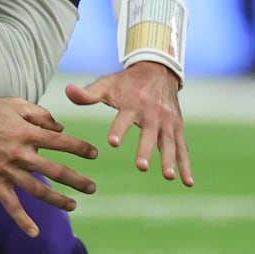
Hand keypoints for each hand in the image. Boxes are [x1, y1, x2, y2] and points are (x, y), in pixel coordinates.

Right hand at [0, 93, 97, 236]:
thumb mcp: (15, 103)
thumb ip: (40, 114)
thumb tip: (60, 128)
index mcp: (26, 132)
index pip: (61, 142)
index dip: (80, 148)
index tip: (93, 154)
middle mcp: (19, 153)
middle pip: (55, 170)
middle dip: (76, 180)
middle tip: (91, 187)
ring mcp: (7, 169)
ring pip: (37, 189)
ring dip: (58, 200)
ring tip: (73, 205)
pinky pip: (10, 204)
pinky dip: (22, 220)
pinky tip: (34, 232)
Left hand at [66, 61, 192, 186]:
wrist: (158, 71)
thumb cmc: (127, 83)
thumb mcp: (107, 84)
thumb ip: (87, 93)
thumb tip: (67, 90)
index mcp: (133, 104)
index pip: (123, 118)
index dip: (118, 129)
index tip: (112, 142)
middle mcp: (152, 113)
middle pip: (149, 134)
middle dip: (146, 149)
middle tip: (141, 167)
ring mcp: (167, 122)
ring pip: (169, 143)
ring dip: (170, 160)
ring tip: (168, 176)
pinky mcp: (177, 128)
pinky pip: (182, 148)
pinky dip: (186, 164)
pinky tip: (187, 182)